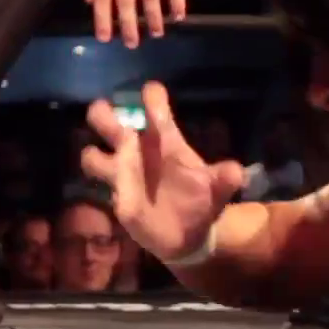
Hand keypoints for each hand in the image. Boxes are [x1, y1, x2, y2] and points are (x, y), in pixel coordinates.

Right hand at [81, 83, 244, 259]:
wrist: (189, 235)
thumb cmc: (202, 202)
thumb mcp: (218, 191)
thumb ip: (224, 180)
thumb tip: (236, 172)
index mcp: (164, 141)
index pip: (155, 110)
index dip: (151, 98)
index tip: (151, 93)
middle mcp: (137, 150)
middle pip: (108, 120)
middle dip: (104, 115)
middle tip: (110, 120)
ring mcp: (123, 172)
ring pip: (92, 155)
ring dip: (95, 156)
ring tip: (107, 162)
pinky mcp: (116, 196)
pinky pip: (102, 187)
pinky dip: (107, 188)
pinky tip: (114, 192)